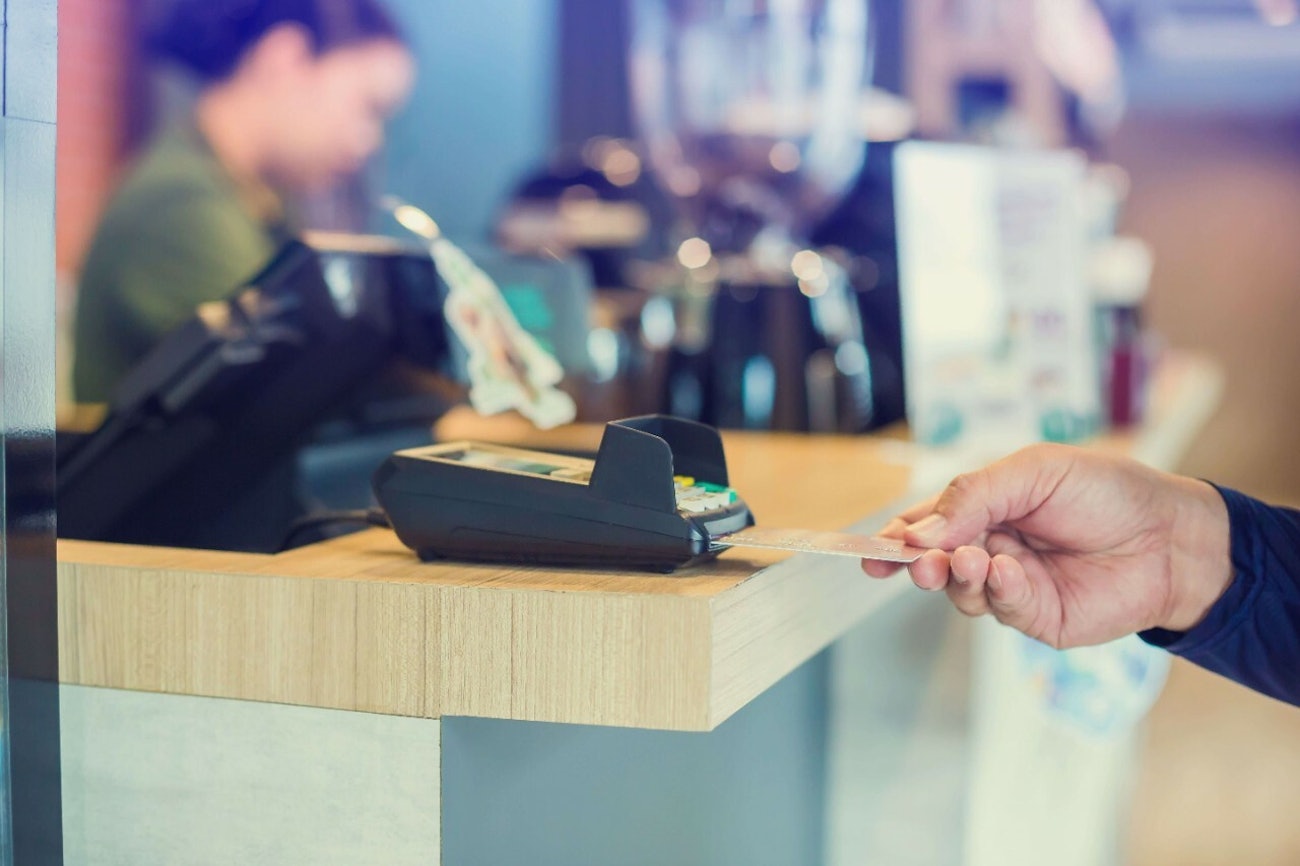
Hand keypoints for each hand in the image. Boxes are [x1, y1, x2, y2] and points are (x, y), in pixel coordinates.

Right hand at [862, 444, 1233, 648]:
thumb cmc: (1105, 491)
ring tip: (975, 559)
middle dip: (916, 564)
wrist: (1170, 535)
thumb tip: (917, 533)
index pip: (924, 526)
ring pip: (960, 591)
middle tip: (915, 563)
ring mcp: (1010, 586)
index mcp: (982, 510)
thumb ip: (972, 497)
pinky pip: (1001, 609)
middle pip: (932, 563)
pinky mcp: (1036, 617)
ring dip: (958, 577)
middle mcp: (988, 549)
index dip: (895, 539)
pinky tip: (1007, 571)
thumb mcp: (1032, 473)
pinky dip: (997, 591)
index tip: (871, 550)